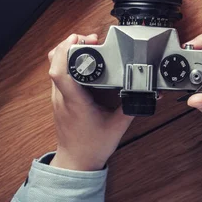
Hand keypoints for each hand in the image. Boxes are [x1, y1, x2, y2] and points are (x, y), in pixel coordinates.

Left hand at [48, 33, 133, 170]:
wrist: (76, 162)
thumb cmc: (92, 146)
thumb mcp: (118, 125)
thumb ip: (132, 105)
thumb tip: (146, 91)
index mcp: (75, 101)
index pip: (59, 71)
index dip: (66, 49)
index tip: (80, 38)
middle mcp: (62, 97)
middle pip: (55, 62)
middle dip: (70, 44)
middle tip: (90, 39)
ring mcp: (58, 97)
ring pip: (54, 66)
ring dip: (67, 51)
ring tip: (87, 45)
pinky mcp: (60, 99)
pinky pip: (59, 74)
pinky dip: (67, 61)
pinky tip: (82, 60)